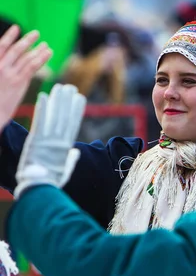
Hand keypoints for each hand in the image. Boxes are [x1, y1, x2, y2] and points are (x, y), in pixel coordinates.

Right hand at [0, 26, 52, 129]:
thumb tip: (9, 59)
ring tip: (46, 44)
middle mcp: (0, 67)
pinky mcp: (20, 82)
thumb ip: (1, 66)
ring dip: (38, 49)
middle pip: (16, 49)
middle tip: (36, 33)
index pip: (1, 46)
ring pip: (27, 57)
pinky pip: (33, 67)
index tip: (16, 28)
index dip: (9, 36)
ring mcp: (11, 74)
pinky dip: (42, 58)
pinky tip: (48, 53)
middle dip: (27, 40)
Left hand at [14, 84, 86, 198]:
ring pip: (55, 116)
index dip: (76, 110)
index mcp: (66, 147)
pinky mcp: (36, 140)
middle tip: (70, 87)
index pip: (73, 123)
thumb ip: (70, 159)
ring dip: (58, 100)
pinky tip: (43, 95)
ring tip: (60, 87)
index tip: (80, 98)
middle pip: (65, 116)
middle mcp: (59, 141)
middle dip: (68, 101)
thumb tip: (75, 151)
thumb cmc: (51, 181)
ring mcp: (48, 140)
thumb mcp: (64, 170)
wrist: (39, 188)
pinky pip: (40, 121)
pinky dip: (42, 108)